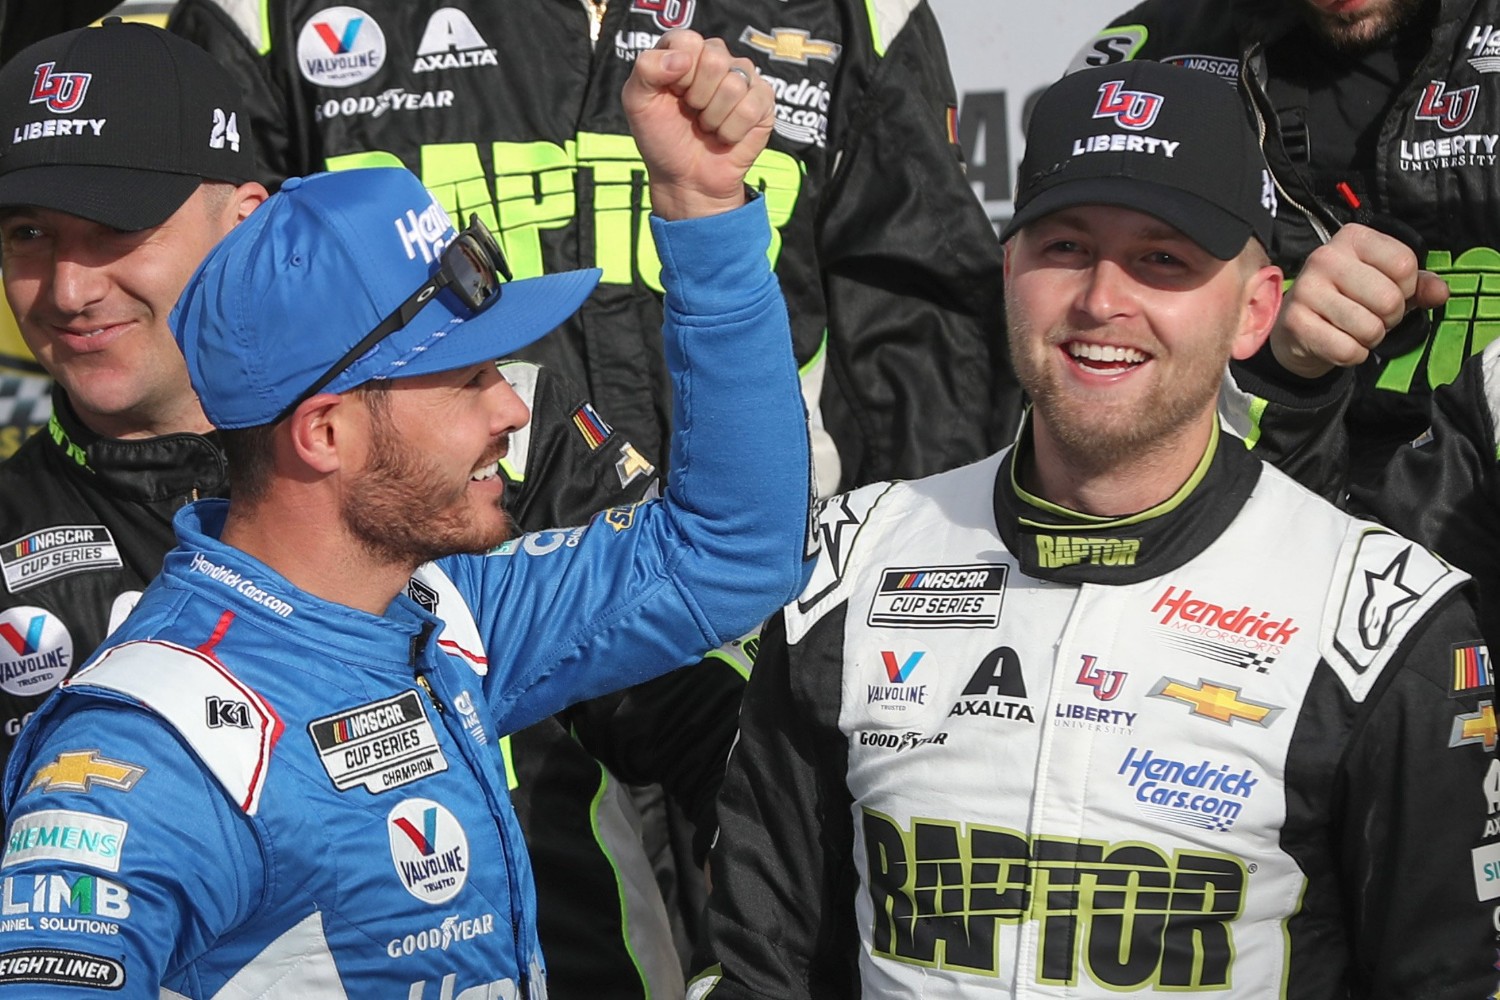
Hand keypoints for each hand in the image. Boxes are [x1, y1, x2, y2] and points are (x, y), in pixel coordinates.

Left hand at [621, 30, 774, 220]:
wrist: (685, 178)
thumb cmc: (662, 138)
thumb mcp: (637, 102)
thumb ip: (646, 68)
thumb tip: (683, 59)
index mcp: (685, 50)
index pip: (688, 41)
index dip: (677, 72)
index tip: (672, 93)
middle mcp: (716, 57)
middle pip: (715, 59)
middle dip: (697, 97)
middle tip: (692, 112)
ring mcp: (743, 78)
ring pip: (733, 85)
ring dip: (713, 117)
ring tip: (707, 125)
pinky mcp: (763, 101)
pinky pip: (750, 108)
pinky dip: (731, 131)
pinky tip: (725, 135)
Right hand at [1270, 223, 1448, 377]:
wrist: (1298, 325)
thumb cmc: (1348, 299)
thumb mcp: (1386, 282)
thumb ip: (1419, 285)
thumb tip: (1440, 293)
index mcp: (1353, 238)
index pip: (1405, 264)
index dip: (1406, 288)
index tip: (1388, 292)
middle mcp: (1325, 258)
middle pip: (1389, 299)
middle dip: (1390, 318)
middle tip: (1372, 316)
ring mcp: (1307, 289)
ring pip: (1369, 328)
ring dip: (1370, 338)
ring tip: (1354, 329)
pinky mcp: (1295, 322)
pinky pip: (1347, 350)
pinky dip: (1352, 355)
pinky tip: (1339, 343)